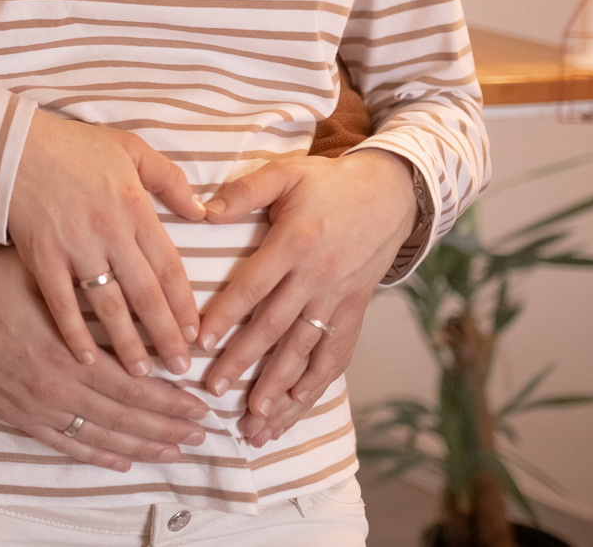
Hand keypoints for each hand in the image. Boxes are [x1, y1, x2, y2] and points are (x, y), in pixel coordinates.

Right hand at [0, 250, 211, 471]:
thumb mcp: (40, 278)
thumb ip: (85, 295)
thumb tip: (132, 300)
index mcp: (66, 351)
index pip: (132, 385)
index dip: (169, 399)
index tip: (199, 405)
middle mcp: (55, 387)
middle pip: (124, 416)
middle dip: (167, 428)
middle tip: (201, 434)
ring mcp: (36, 407)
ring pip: (101, 436)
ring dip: (142, 446)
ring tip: (175, 452)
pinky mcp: (19, 417)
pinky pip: (66, 445)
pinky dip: (97, 456)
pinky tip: (122, 461)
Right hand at [9, 111, 205, 377]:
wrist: (12, 146)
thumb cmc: (73, 145)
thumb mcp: (130, 147)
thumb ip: (170, 179)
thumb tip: (201, 211)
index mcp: (135, 209)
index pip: (169, 266)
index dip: (184, 305)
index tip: (197, 334)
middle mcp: (110, 233)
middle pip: (146, 295)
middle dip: (166, 336)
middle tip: (181, 368)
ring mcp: (74, 248)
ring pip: (109, 307)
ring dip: (128, 344)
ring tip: (144, 374)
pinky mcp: (42, 258)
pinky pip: (62, 304)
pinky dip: (76, 333)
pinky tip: (88, 359)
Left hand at [196, 149, 418, 442]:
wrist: (390, 194)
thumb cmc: (328, 183)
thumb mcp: (284, 172)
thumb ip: (244, 192)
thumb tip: (202, 209)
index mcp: (295, 244)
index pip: (254, 286)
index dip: (227, 315)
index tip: (201, 341)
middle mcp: (317, 277)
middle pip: (275, 327)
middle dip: (244, 362)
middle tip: (214, 390)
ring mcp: (339, 299)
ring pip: (305, 351)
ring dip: (279, 388)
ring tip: (255, 420)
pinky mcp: (355, 312)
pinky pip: (336, 355)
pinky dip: (316, 383)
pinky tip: (295, 407)